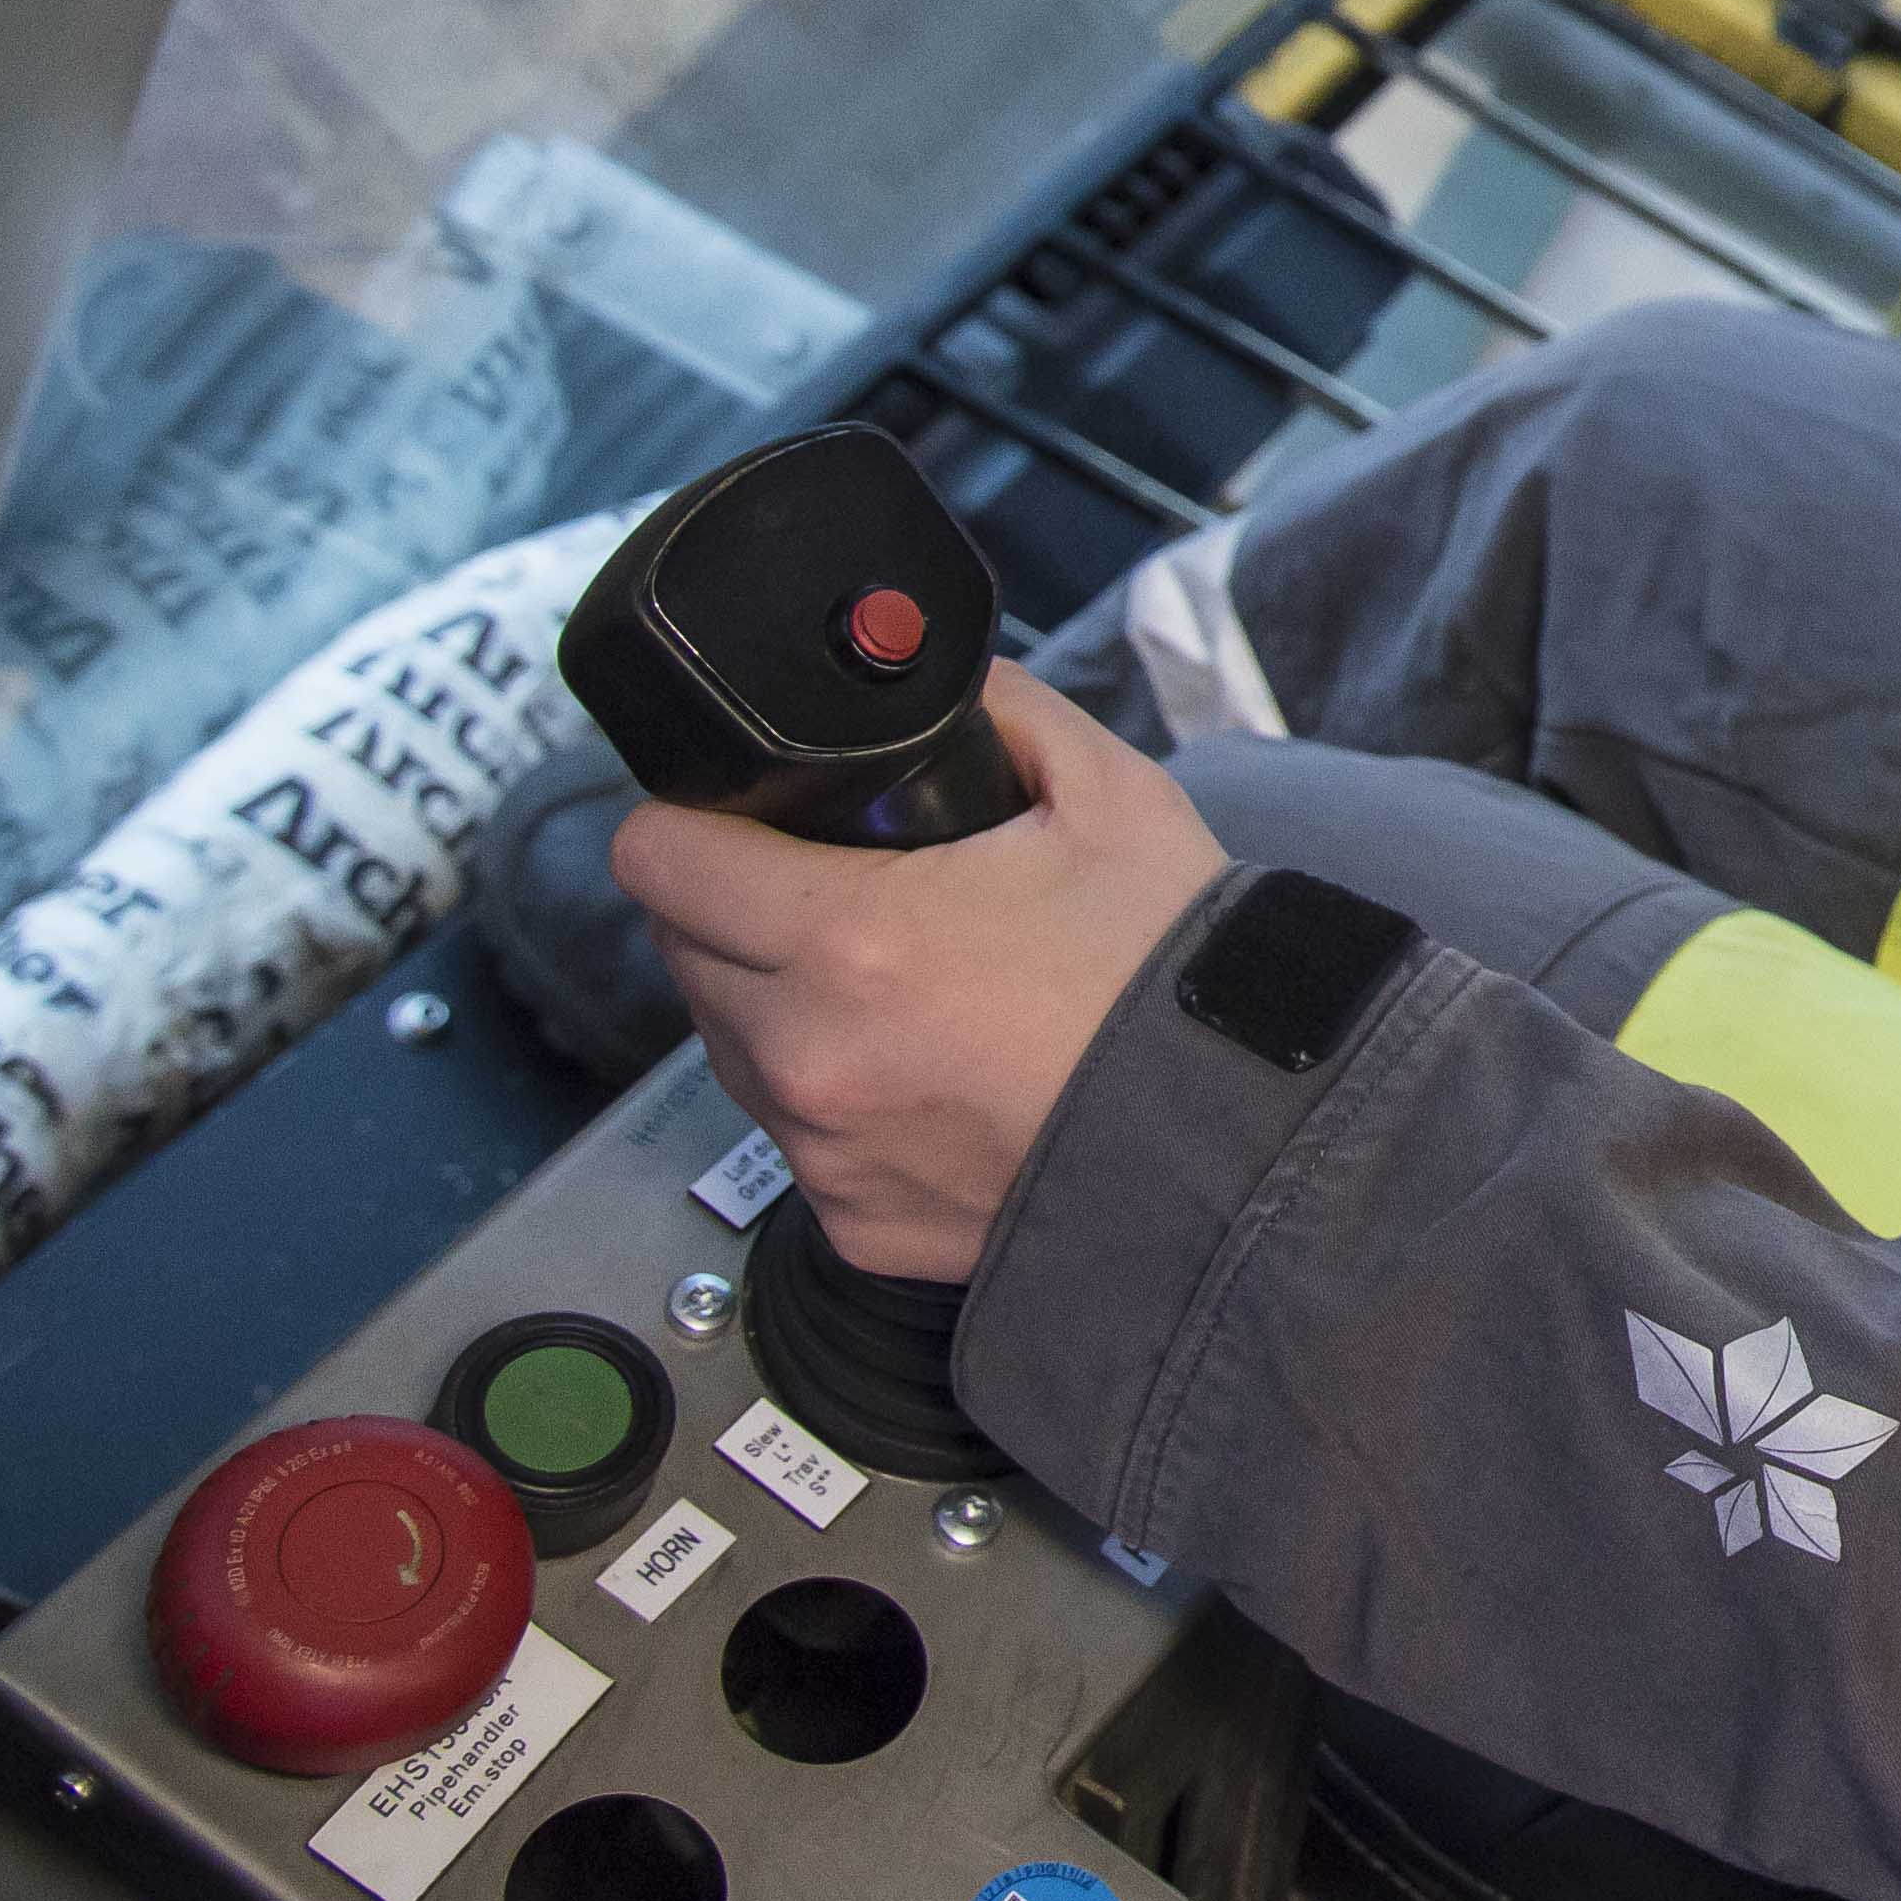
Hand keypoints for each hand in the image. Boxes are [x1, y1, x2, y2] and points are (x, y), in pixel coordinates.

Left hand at [612, 666, 1228, 1282]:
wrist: (1242, 1140)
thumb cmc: (1173, 972)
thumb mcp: (1107, 796)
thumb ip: (997, 713)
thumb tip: (929, 678)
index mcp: (849, 936)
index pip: (658, 860)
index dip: (692, 822)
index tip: (733, 820)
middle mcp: (808, 1053)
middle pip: (682, 951)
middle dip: (739, 911)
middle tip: (841, 895)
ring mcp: (823, 1150)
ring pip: (733, 1049)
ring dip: (779, 1007)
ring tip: (900, 991)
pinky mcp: (852, 1222)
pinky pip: (800, 1141)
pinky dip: (840, 1103)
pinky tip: (933, 1079)